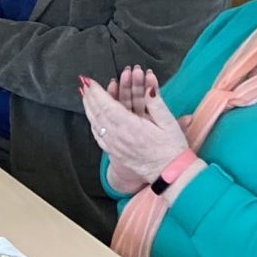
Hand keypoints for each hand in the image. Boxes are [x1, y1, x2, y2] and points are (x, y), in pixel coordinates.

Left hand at [80, 74, 188, 191]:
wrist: (171, 175)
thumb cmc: (172, 148)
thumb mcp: (169, 122)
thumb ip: (156, 101)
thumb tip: (149, 81)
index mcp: (131, 127)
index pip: (108, 106)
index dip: (97, 92)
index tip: (90, 81)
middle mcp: (119, 138)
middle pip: (98, 114)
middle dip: (90, 97)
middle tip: (85, 84)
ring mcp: (115, 147)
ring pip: (96, 125)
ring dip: (89, 109)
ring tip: (85, 96)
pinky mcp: (116, 153)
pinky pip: (99, 137)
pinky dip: (93, 124)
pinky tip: (92, 117)